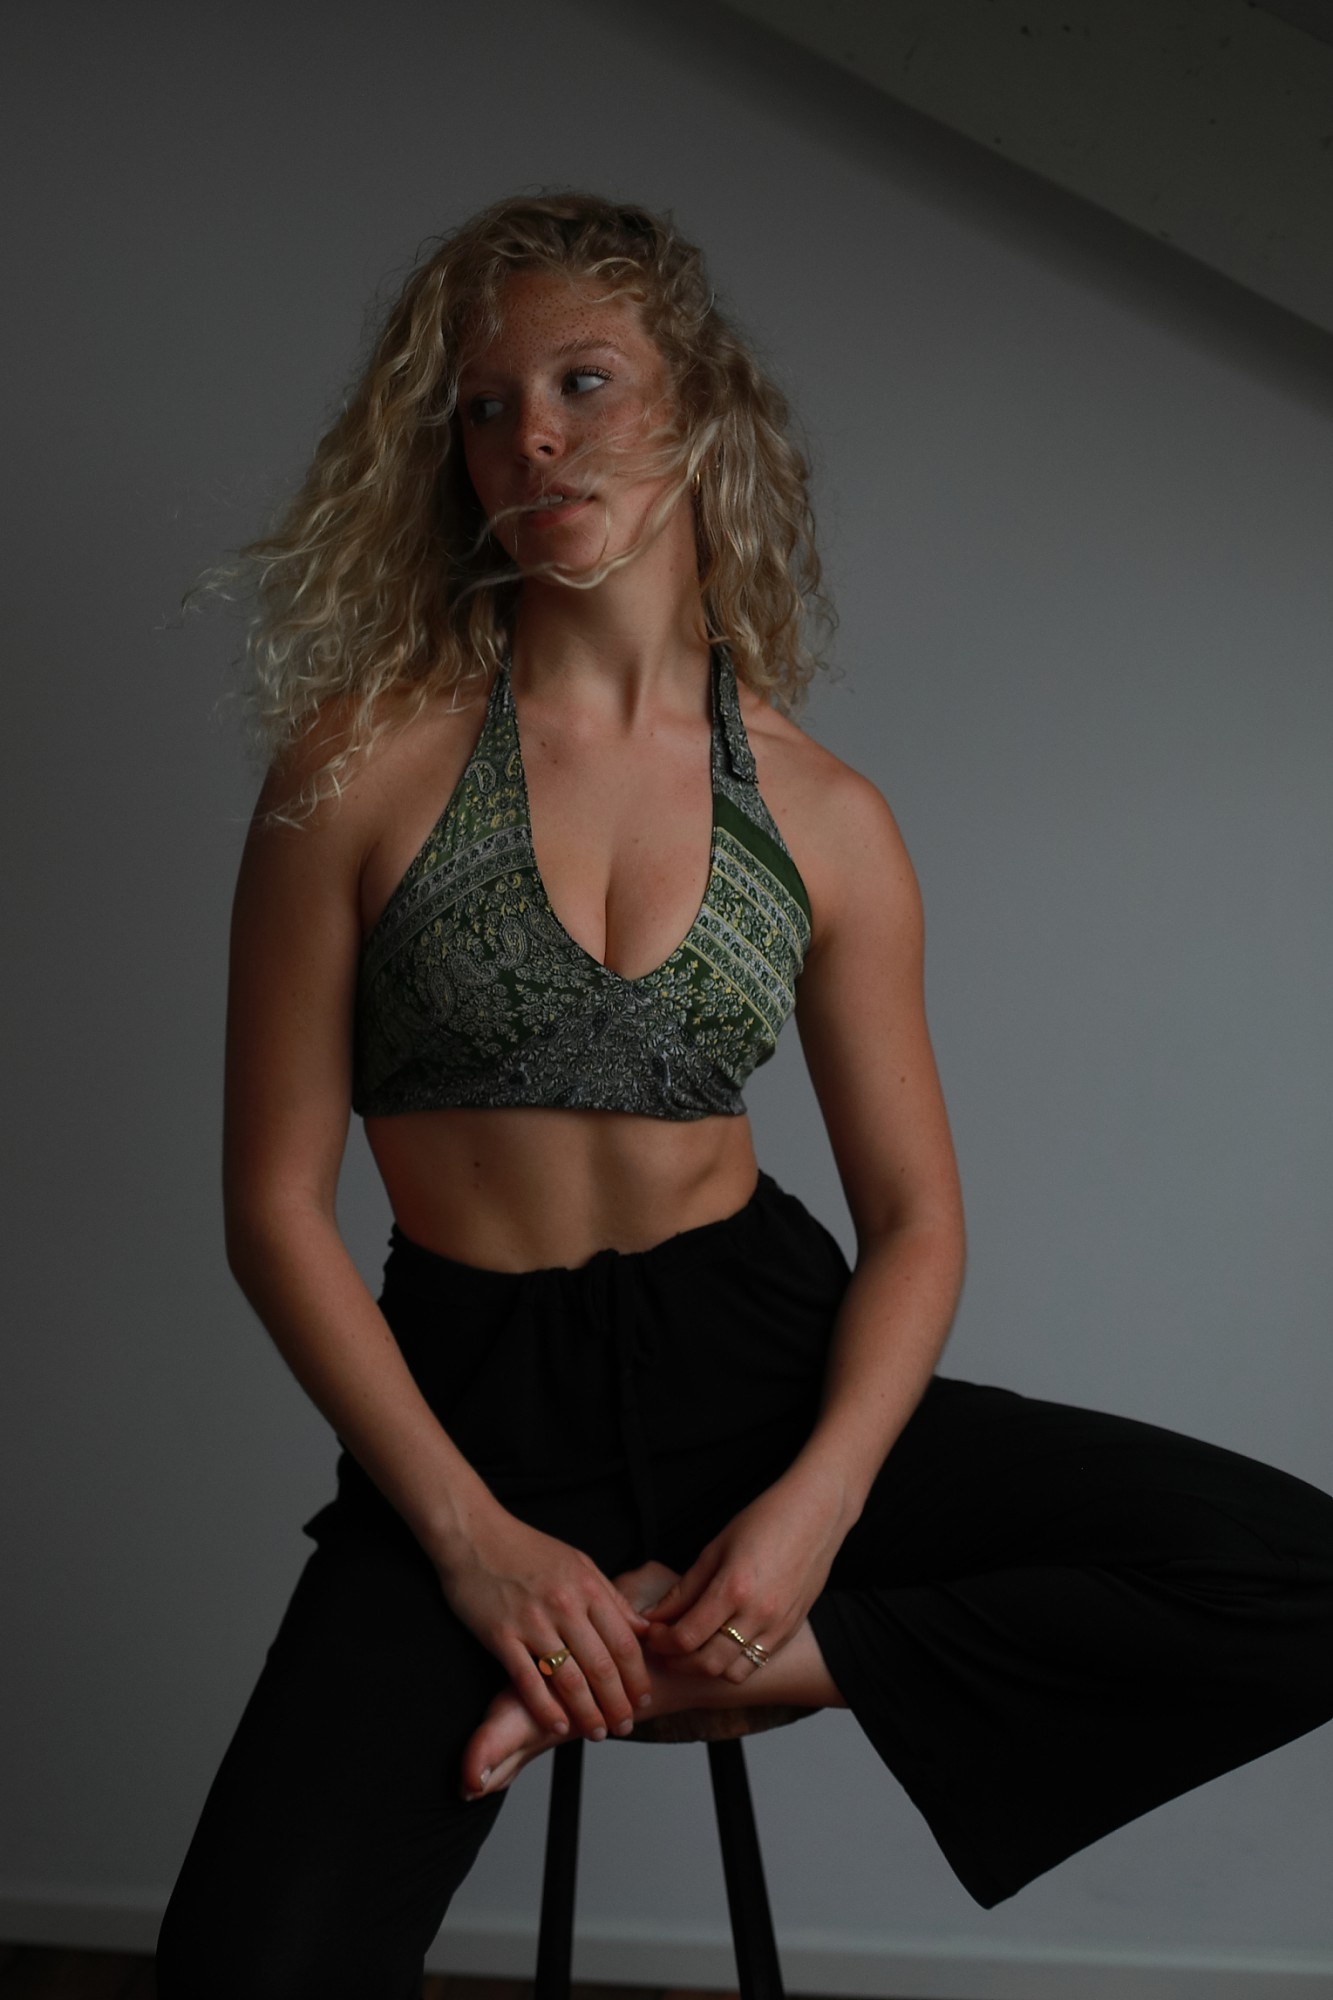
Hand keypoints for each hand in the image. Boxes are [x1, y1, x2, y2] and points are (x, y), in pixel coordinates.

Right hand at [437, 1508, 652, 1741]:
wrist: (473, 1535)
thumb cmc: (526, 1549)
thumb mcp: (578, 1562)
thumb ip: (610, 1597)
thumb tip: (643, 1628)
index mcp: (586, 1587)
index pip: (623, 1641)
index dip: (637, 1675)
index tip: (643, 1697)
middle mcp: (564, 1605)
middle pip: (601, 1665)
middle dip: (618, 1702)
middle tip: (625, 1725)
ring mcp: (532, 1622)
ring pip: (569, 1678)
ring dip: (587, 1712)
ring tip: (597, 1732)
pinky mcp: (501, 1635)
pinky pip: (528, 1680)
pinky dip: (546, 1708)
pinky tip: (558, 1725)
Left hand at [642, 1462, 849, 1685]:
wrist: (816, 1514)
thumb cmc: (764, 1521)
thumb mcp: (715, 1548)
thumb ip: (683, 1589)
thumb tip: (653, 1616)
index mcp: (734, 1588)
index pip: (686, 1637)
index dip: (661, 1641)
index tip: (651, 1632)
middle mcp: (758, 1614)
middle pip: (706, 1664)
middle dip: (676, 1662)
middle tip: (663, 1648)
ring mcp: (777, 1626)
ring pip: (732, 1672)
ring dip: (704, 1668)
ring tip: (689, 1650)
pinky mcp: (789, 1630)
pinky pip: (755, 1663)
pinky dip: (732, 1662)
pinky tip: (719, 1644)